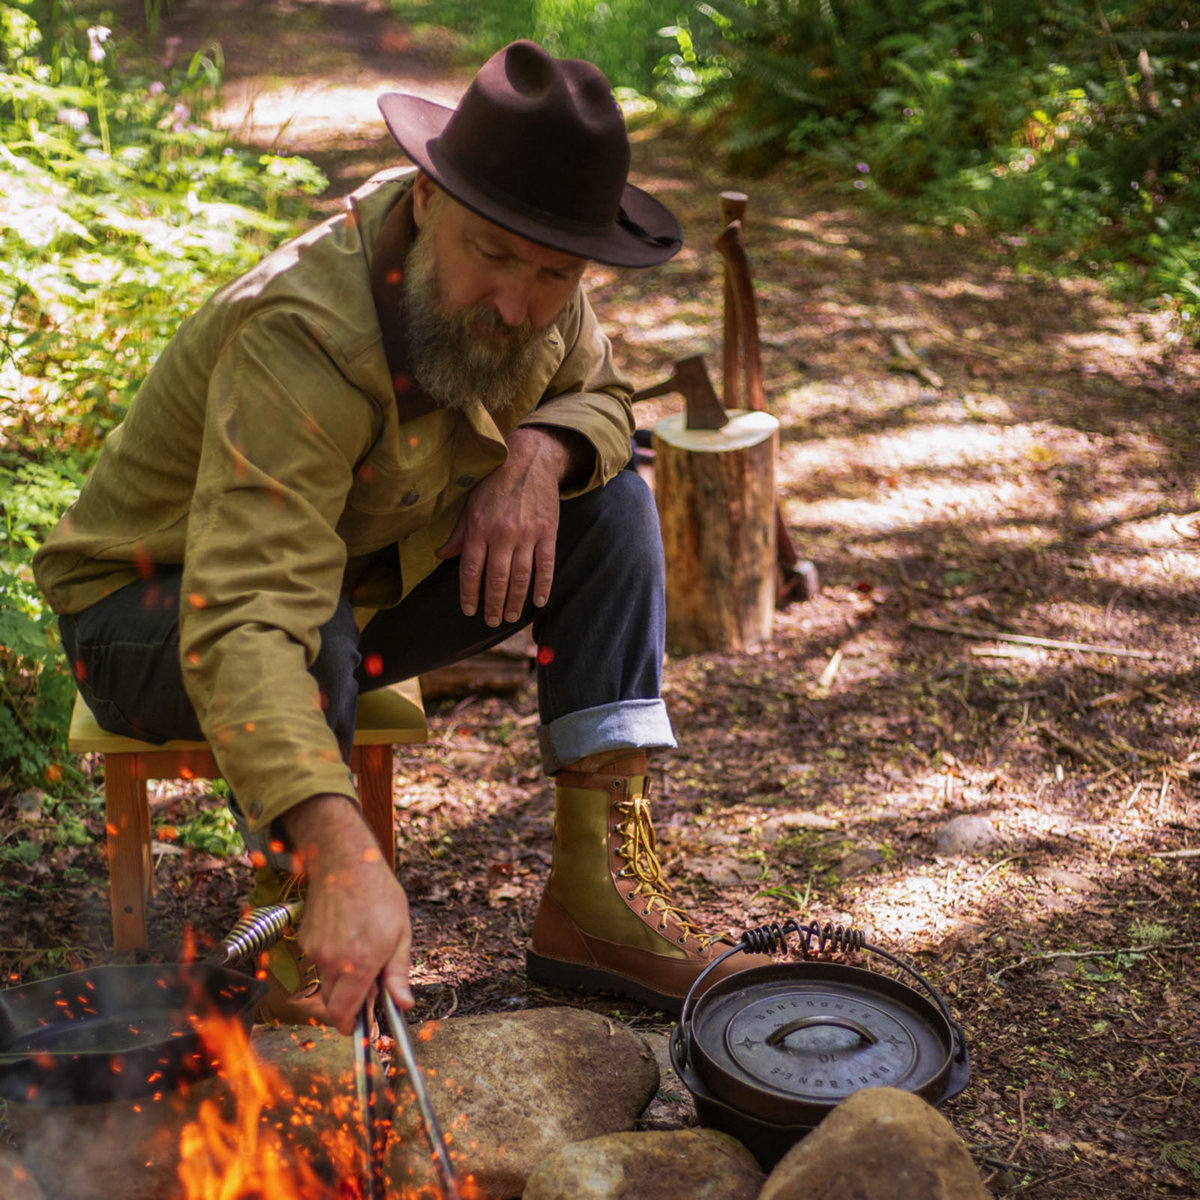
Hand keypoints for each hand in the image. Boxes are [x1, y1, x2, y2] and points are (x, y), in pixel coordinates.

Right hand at [279, 793, 412, 1034]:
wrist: (345, 862)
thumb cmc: (379, 894)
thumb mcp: (401, 933)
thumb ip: (398, 973)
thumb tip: (402, 1005)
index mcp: (360, 963)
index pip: (344, 1014)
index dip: (351, 1026)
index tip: (360, 1026)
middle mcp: (333, 962)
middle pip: (332, 1003)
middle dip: (348, 1004)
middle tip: (368, 987)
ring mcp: (315, 951)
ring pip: (325, 983)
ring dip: (340, 980)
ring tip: (361, 952)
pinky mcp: (305, 940)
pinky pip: (317, 963)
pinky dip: (330, 961)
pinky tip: (346, 937)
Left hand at [436, 427, 579, 625]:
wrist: (529, 460)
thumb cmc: (495, 483)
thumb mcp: (470, 505)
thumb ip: (459, 534)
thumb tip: (442, 555)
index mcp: (479, 528)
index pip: (471, 570)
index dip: (469, 594)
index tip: (469, 610)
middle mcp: (502, 534)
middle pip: (497, 579)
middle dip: (493, 604)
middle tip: (492, 621)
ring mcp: (527, 534)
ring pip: (521, 577)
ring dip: (516, 601)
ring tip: (512, 616)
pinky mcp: (548, 532)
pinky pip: (545, 565)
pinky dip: (543, 586)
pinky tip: (538, 602)